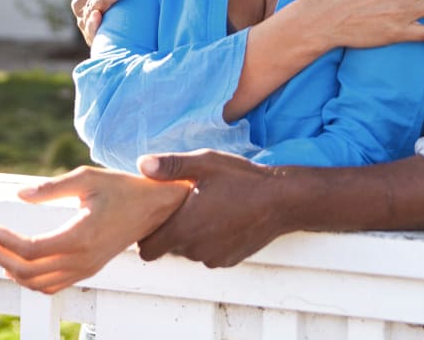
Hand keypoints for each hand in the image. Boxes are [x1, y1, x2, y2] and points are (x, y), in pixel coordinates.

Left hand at [0, 166, 189, 293]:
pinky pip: (50, 286)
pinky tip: (17, 261)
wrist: (156, 207)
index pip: (30, 250)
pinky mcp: (88, 270)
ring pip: (36, 283)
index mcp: (81, 236)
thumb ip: (51, 188)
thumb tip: (18, 195)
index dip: (2, 241)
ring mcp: (86, 269)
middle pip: (27, 271)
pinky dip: (29, 279)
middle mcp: (83, 259)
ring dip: (10, 269)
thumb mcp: (88, 178)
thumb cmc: (122, 188)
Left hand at [137, 151, 287, 267]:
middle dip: (172, 231)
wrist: (282, 199)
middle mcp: (195, 249)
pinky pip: (210, 254)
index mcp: (183, 228)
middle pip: (168, 249)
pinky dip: (212, 241)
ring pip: (190, 251)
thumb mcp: (205, 162)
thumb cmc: (242, 179)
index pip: (146, 250)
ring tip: (208, 210)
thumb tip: (141, 164)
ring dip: (193, 236)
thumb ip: (170, 166)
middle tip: (186, 206)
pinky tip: (225, 219)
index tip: (157, 216)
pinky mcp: (230, 260)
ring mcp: (213, 258)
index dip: (147, 234)